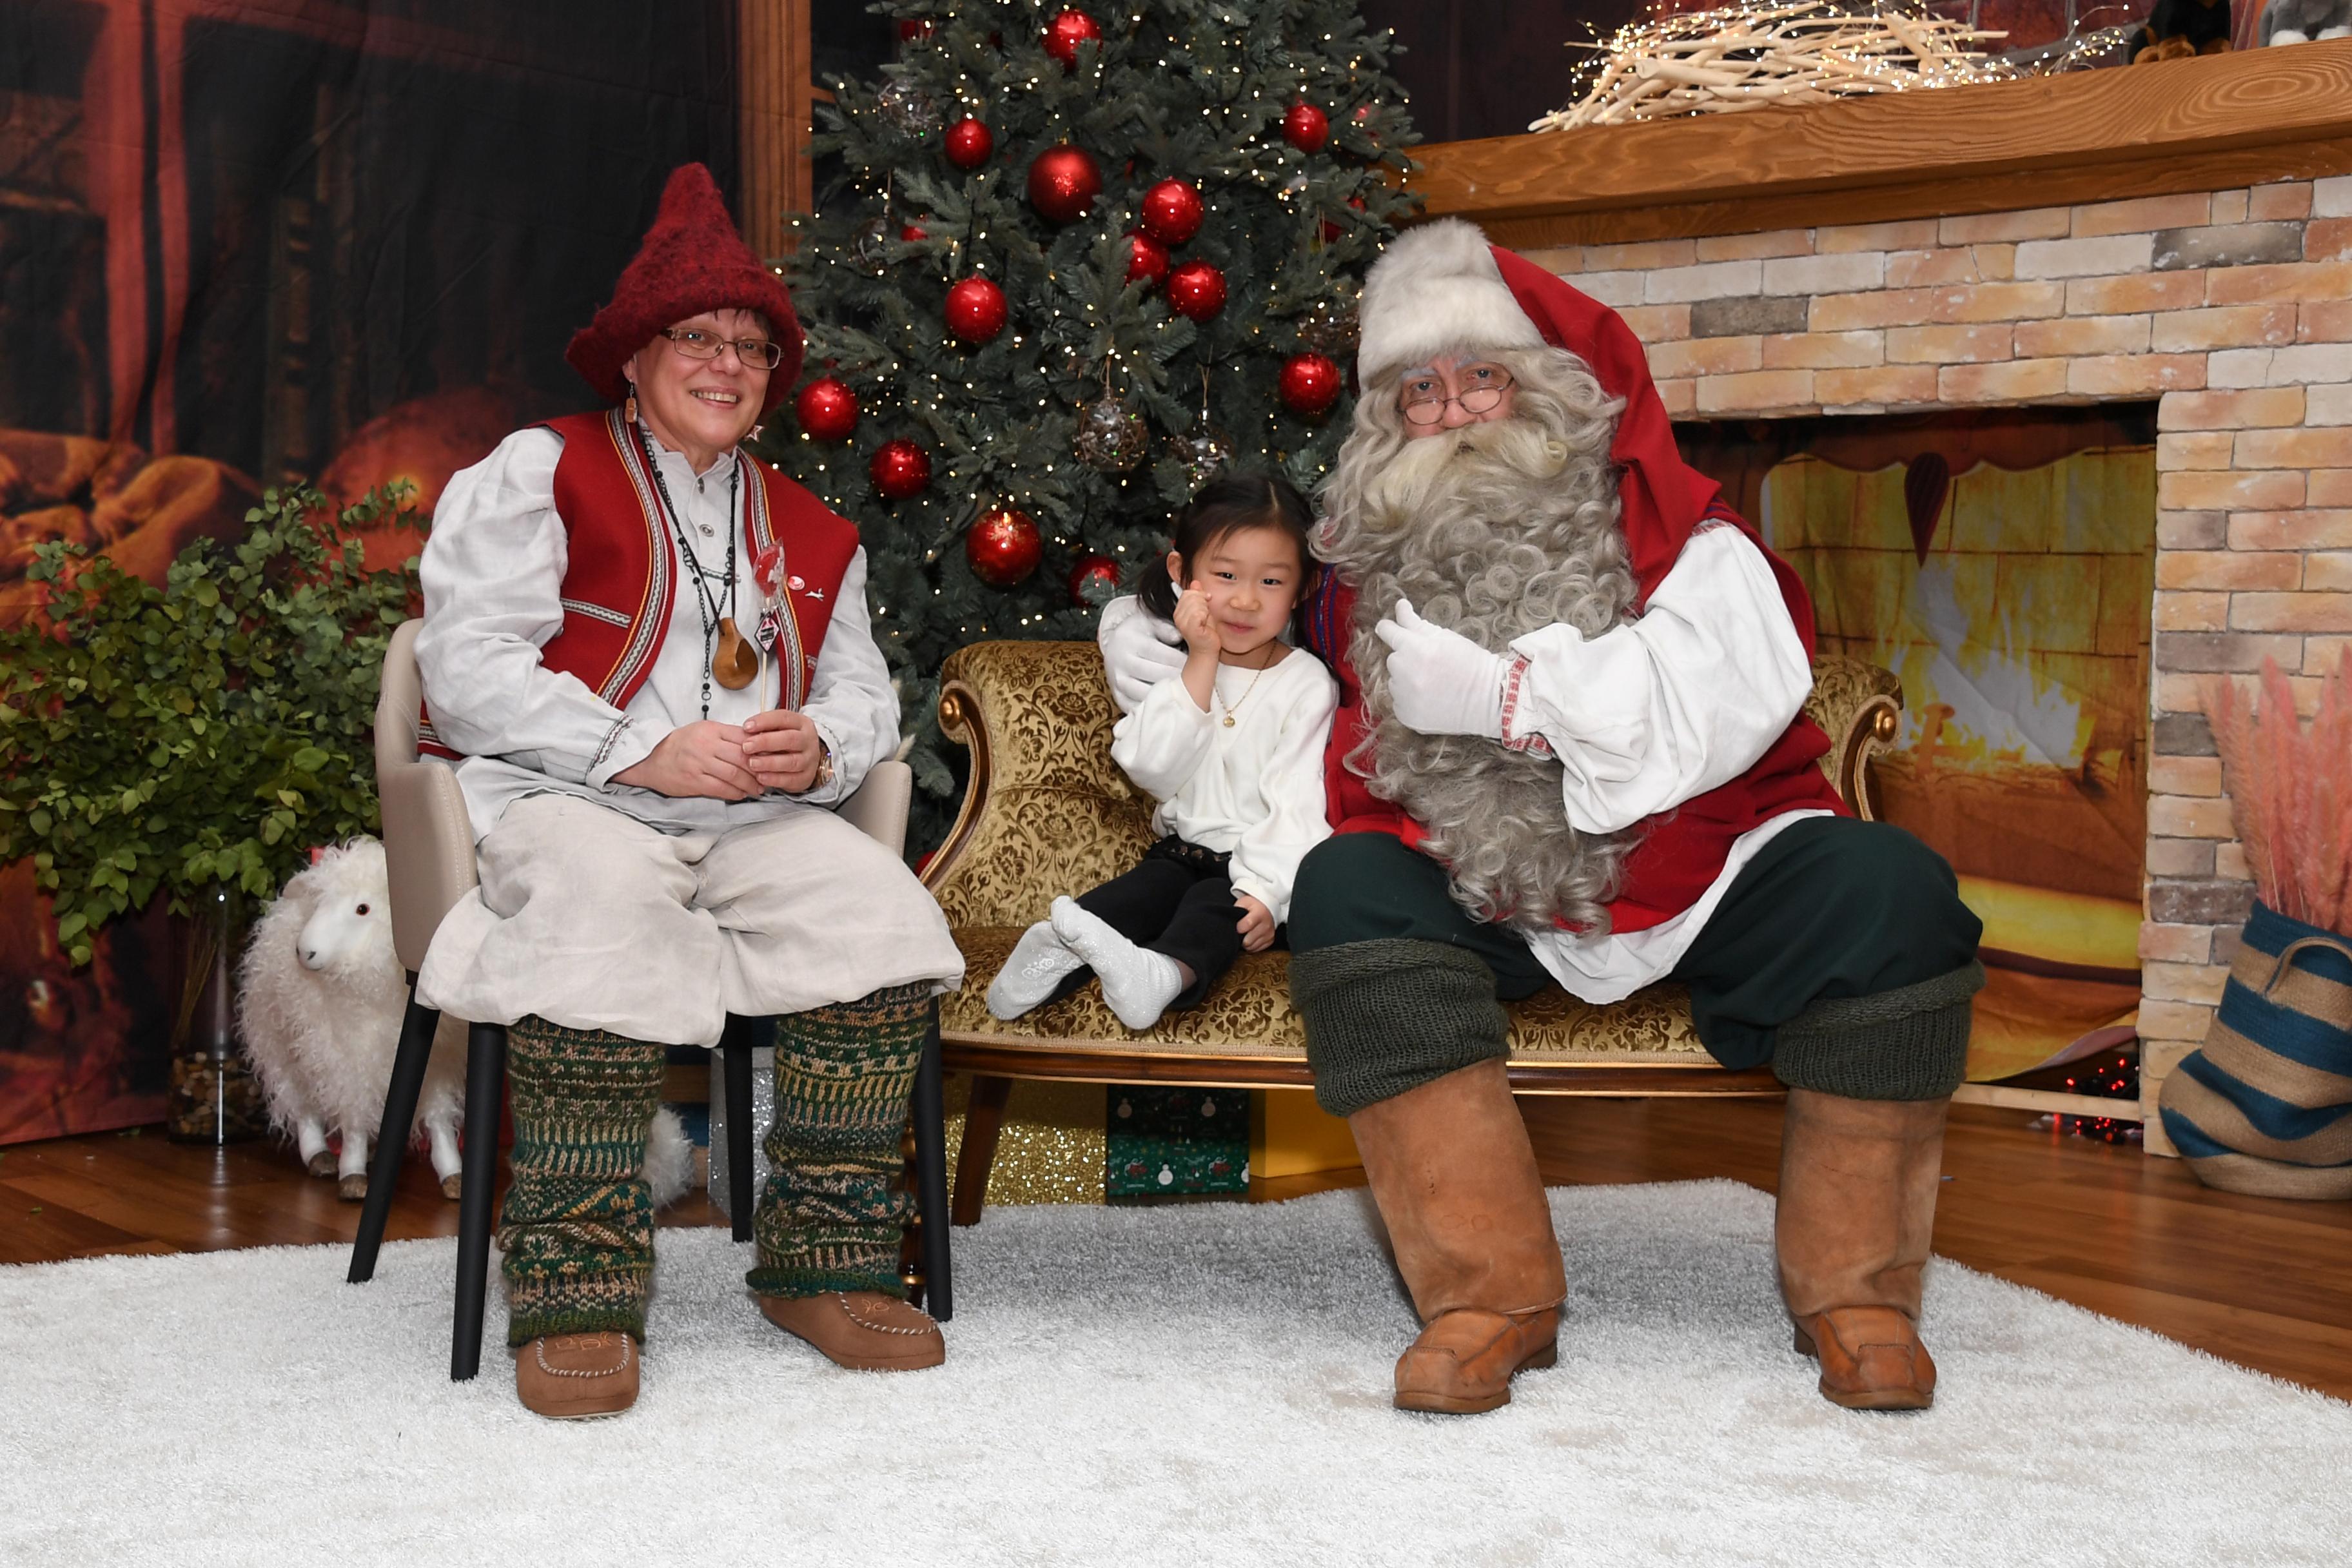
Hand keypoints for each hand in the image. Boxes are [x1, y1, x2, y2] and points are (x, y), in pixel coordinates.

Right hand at [611, 720, 759, 799]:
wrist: (650, 758)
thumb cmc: (681, 744)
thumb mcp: (703, 731)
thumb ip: (727, 736)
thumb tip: (755, 743)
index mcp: (711, 729)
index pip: (744, 737)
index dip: (761, 749)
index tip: (771, 757)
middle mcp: (706, 744)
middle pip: (743, 757)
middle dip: (759, 769)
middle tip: (768, 777)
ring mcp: (699, 763)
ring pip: (734, 775)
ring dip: (750, 784)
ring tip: (758, 789)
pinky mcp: (693, 781)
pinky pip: (721, 789)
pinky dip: (735, 793)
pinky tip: (742, 794)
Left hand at [741, 708, 825, 794]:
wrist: (806, 759)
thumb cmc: (786, 741)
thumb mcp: (779, 728)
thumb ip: (764, 728)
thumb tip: (746, 731)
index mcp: (801, 723)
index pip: (784, 718)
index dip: (764, 721)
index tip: (746, 727)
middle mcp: (808, 740)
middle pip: (789, 739)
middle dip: (766, 742)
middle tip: (746, 746)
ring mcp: (809, 760)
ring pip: (791, 761)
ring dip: (769, 763)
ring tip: (752, 763)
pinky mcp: (806, 777)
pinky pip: (791, 779)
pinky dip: (774, 779)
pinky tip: (760, 777)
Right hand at [1099, 595, 1187, 712]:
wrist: (1116, 644)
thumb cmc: (1140, 632)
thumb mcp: (1150, 623)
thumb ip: (1165, 629)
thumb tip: (1179, 637)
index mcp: (1129, 640)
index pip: (1158, 653)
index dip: (1178, 659)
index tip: (1195, 664)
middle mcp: (1120, 661)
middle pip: (1153, 674)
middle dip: (1177, 677)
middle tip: (1195, 681)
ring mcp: (1117, 680)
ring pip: (1145, 693)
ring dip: (1166, 694)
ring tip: (1184, 693)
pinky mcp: (1117, 696)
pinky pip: (1136, 707)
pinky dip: (1152, 707)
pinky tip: (1168, 703)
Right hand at [1171, 582, 1220, 657]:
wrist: (1207, 650)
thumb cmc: (1206, 632)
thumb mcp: (1203, 610)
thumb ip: (1198, 596)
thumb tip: (1195, 582)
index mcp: (1179, 611)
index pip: (1188, 592)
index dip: (1200, 595)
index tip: (1206, 603)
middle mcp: (1178, 616)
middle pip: (1192, 596)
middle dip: (1203, 602)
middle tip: (1206, 614)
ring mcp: (1183, 623)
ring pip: (1197, 603)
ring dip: (1206, 610)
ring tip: (1205, 620)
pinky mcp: (1190, 629)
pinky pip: (1199, 613)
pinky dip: (1205, 616)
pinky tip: (1205, 624)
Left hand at [1234, 894, 1274, 952]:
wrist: (1266, 907)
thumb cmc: (1252, 905)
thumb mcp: (1242, 903)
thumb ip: (1235, 912)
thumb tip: (1228, 923)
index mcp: (1260, 913)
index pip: (1247, 925)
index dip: (1238, 928)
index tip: (1237, 926)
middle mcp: (1266, 924)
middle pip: (1247, 941)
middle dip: (1241, 937)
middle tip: (1241, 930)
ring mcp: (1269, 934)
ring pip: (1251, 947)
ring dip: (1246, 941)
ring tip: (1246, 932)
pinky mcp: (1270, 940)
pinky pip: (1256, 949)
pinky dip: (1252, 944)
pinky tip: (1251, 936)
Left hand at [1372, 598, 1509, 739]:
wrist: (1490, 698)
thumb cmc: (1470, 662)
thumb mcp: (1445, 637)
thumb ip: (1415, 622)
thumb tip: (1399, 605)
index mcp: (1416, 648)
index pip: (1388, 632)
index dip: (1388, 629)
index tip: (1388, 628)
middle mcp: (1405, 673)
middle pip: (1392, 659)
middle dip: (1406, 658)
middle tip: (1430, 663)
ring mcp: (1405, 697)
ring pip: (1394, 682)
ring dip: (1406, 680)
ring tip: (1432, 683)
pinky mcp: (1407, 716)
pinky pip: (1399, 702)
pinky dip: (1410, 700)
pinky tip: (1430, 698)